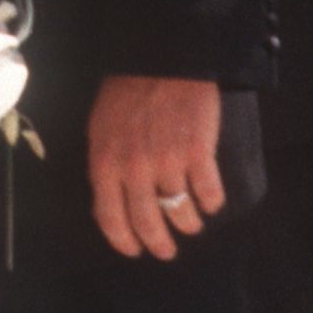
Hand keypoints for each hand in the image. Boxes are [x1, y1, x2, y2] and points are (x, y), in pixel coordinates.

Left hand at [87, 75, 225, 260]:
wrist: (162, 60)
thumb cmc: (128, 92)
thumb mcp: (100, 129)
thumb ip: (105, 164)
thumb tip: (111, 197)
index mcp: (105, 164)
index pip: (110, 217)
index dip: (123, 240)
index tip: (135, 250)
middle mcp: (134, 169)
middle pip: (148, 222)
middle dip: (159, 244)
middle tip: (167, 252)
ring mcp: (167, 162)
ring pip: (181, 211)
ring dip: (188, 224)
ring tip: (192, 224)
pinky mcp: (198, 152)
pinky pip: (209, 192)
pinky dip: (212, 202)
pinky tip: (212, 202)